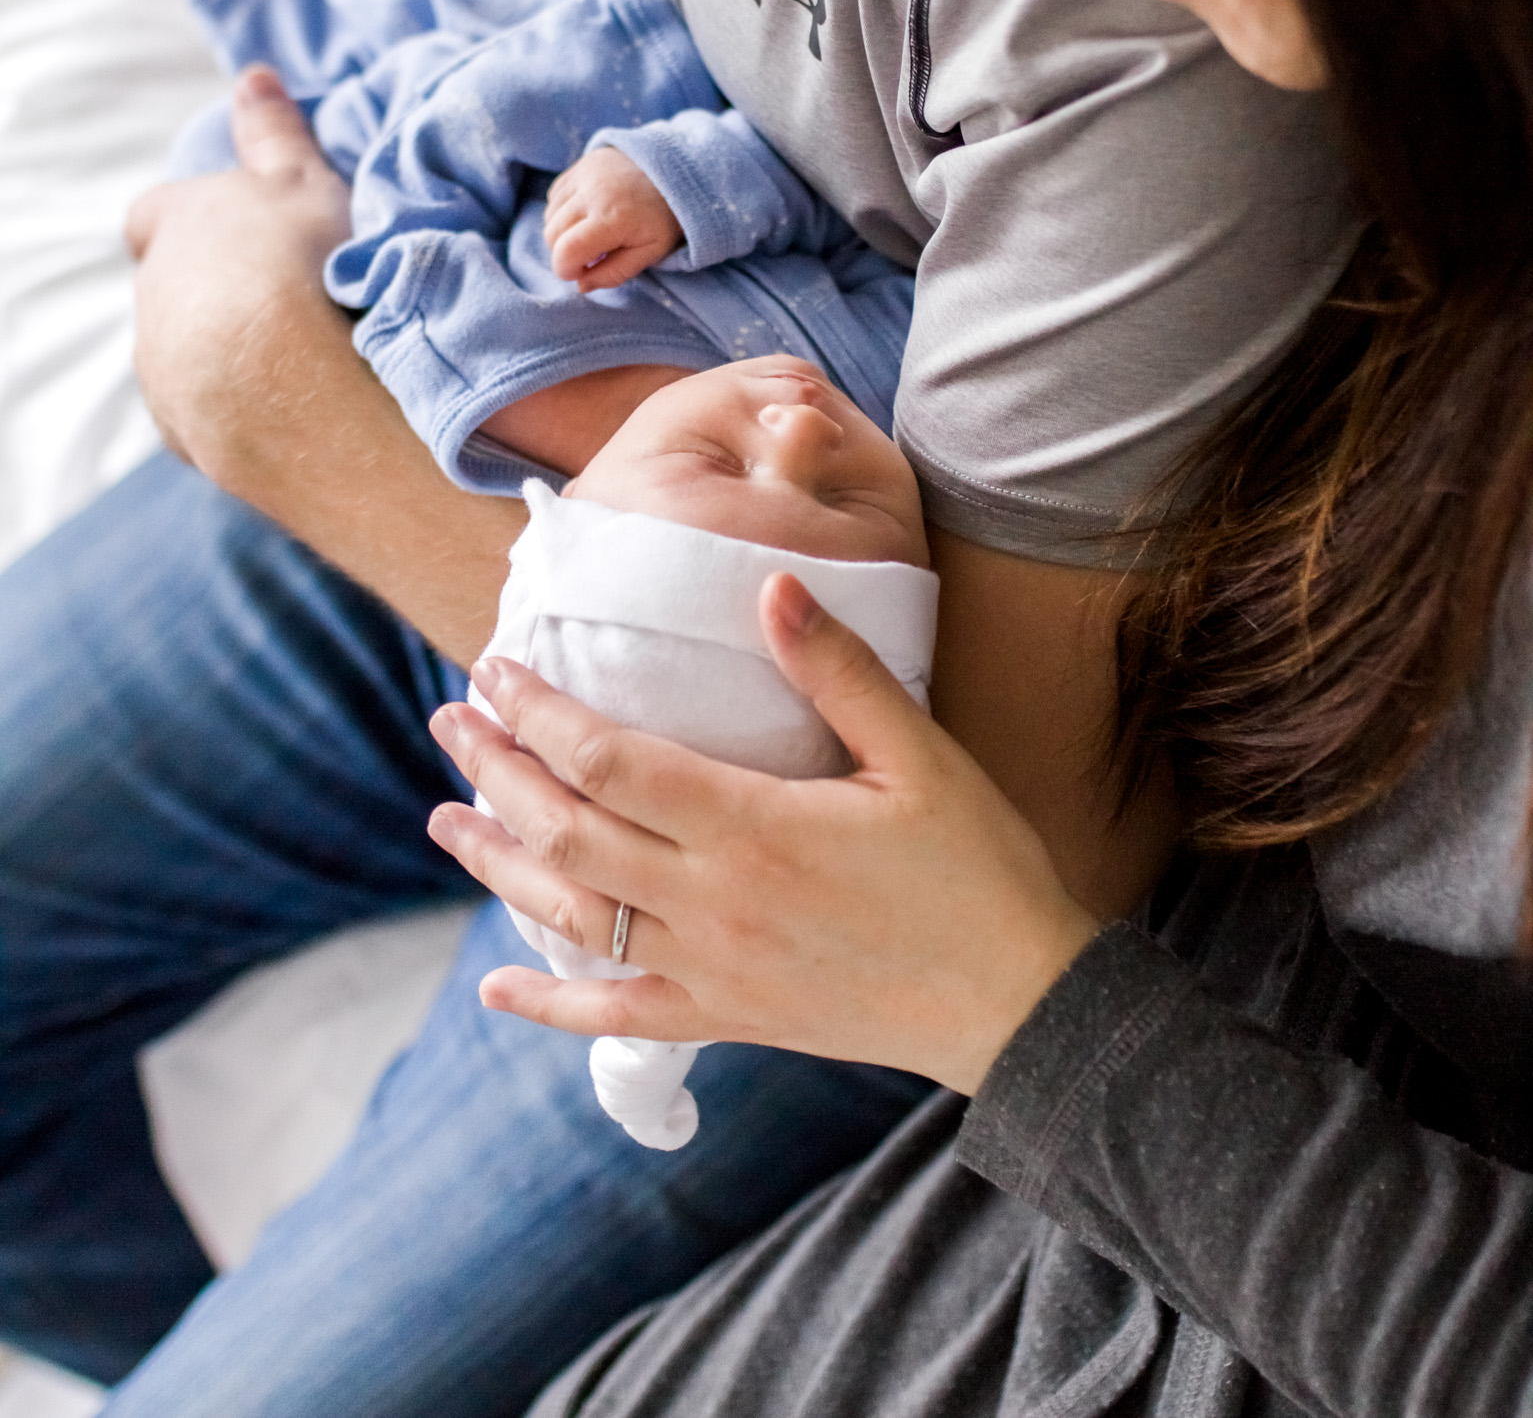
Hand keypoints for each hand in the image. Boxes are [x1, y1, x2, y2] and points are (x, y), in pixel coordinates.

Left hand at [125, 66, 350, 473]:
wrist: (296, 386)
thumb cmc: (305, 264)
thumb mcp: (302, 179)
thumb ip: (274, 130)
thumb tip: (253, 76)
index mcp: (175, 224)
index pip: (155, 214)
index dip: (193, 220)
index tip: (239, 230)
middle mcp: (152, 294)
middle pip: (171, 286)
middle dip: (215, 290)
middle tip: (286, 296)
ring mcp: (158, 366)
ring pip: (183, 351)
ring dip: (226, 350)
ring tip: (298, 358)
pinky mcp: (180, 428)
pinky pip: (204, 409)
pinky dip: (236, 404)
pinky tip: (291, 404)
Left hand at [426, 577, 1099, 1094]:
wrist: (1020, 1004)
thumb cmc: (978, 868)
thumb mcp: (921, 754)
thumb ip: (838, 669)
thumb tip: (769, 583)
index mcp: (755, 827)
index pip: (612, 761)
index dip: (542, 713)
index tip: (497, 667)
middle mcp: (715, 903)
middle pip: (571, 831)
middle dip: (500, 770)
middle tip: (450, 718)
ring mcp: (714, 969)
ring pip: (574, 916)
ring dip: (501, 865)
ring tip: (447, 819)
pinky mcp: (730, 1018)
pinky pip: (620, 1012)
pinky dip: (549, 1006)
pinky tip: (497, 991)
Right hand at [544, 147, 682, 290]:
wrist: (678, 171)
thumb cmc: (664, 218)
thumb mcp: (650, 253)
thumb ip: (615, 273)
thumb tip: (580, 285)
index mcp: (613, 218)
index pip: (566, 251)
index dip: (565, 270)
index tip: (580, 273)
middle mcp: (593, 192)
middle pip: (552, 234)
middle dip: (564, 253)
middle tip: (590, 255)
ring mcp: (585, 173)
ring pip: (550, 215)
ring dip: (563, 232)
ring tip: (591, 233)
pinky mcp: (582, 163)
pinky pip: (555, 195)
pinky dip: (563, 211)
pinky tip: (587, 214)